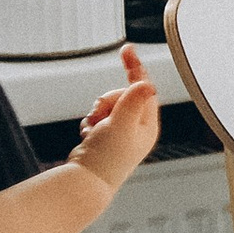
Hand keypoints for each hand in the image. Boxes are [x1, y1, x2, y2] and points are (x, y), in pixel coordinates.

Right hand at [74, 45, 160, 192]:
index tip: (127, 49)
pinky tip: (88, 137)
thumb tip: (147, 82)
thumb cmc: (105, 158)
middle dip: (106, 101)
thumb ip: (133, 102)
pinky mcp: (106, 138)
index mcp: (148, 126)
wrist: (85, 183)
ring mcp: (121, 134)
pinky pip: (96, 118)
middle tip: (100, 116)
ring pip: (106, 106)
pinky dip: (89, 123)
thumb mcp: (121, 125)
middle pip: (122, 96)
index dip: (136, 68)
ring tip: (94, 130)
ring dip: (96, 113)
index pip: (144, 89)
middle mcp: (138, 129)